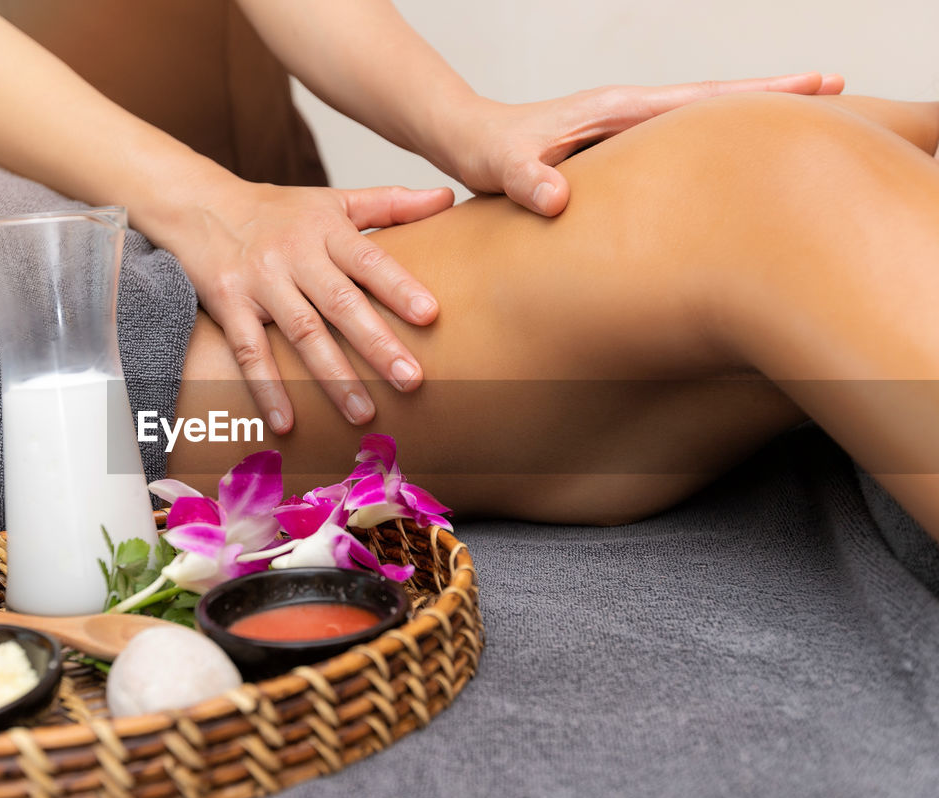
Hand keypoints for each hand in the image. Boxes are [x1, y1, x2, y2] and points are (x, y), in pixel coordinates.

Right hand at [169, 181, 453, 432]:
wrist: (199, 205)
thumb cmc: (277, 211)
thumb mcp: (333, 200)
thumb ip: (390, 203)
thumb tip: (448, 196)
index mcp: (326, 230)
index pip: (368, 260)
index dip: (398, 286)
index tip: (430, 315)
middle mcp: (294, 255)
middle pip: (340, 302)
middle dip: (376, 343)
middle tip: (411, 379)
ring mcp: (260, 282)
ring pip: (301, 333)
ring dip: (333, 376)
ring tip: (363, 413)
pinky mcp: (229, 306)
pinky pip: (249, 351)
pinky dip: (267, 387)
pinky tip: (287, 422)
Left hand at [446, 71, 844, 215]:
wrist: (467, 139)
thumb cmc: (485, 152)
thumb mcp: (501, 169)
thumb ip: (525, 182)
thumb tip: (556, 201)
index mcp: (616, 110)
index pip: (699, 98)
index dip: (756, 96)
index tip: (815, 87)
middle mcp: (628, 111)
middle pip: (715, 100)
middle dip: (774, 97)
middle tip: (839, 91)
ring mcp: (626, 127)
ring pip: (700, 119)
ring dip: (749, 118)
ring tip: (803, 126)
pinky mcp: (618, 146)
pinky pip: (677, 141)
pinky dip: (713, 141)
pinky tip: (733, 159)